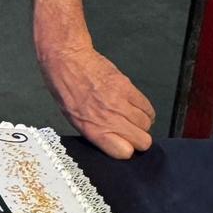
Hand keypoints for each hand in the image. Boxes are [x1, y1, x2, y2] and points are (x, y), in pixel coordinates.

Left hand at [37, 41, 154, 158]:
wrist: (68, 60)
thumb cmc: (65, 89)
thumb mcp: (73, 119)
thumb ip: (95, 133)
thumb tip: (113, 142)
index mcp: (92, 129)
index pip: (123, 152)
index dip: (126, 151)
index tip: (124, 146)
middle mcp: (108, 118)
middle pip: (142, 140)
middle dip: (139, 140)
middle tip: (131, 133)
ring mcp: (120, 103)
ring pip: (147, 124)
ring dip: (141, 124)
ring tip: (131, 118)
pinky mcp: (127, 87)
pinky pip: (147, 107)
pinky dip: (145, 110)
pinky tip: (136, 108)